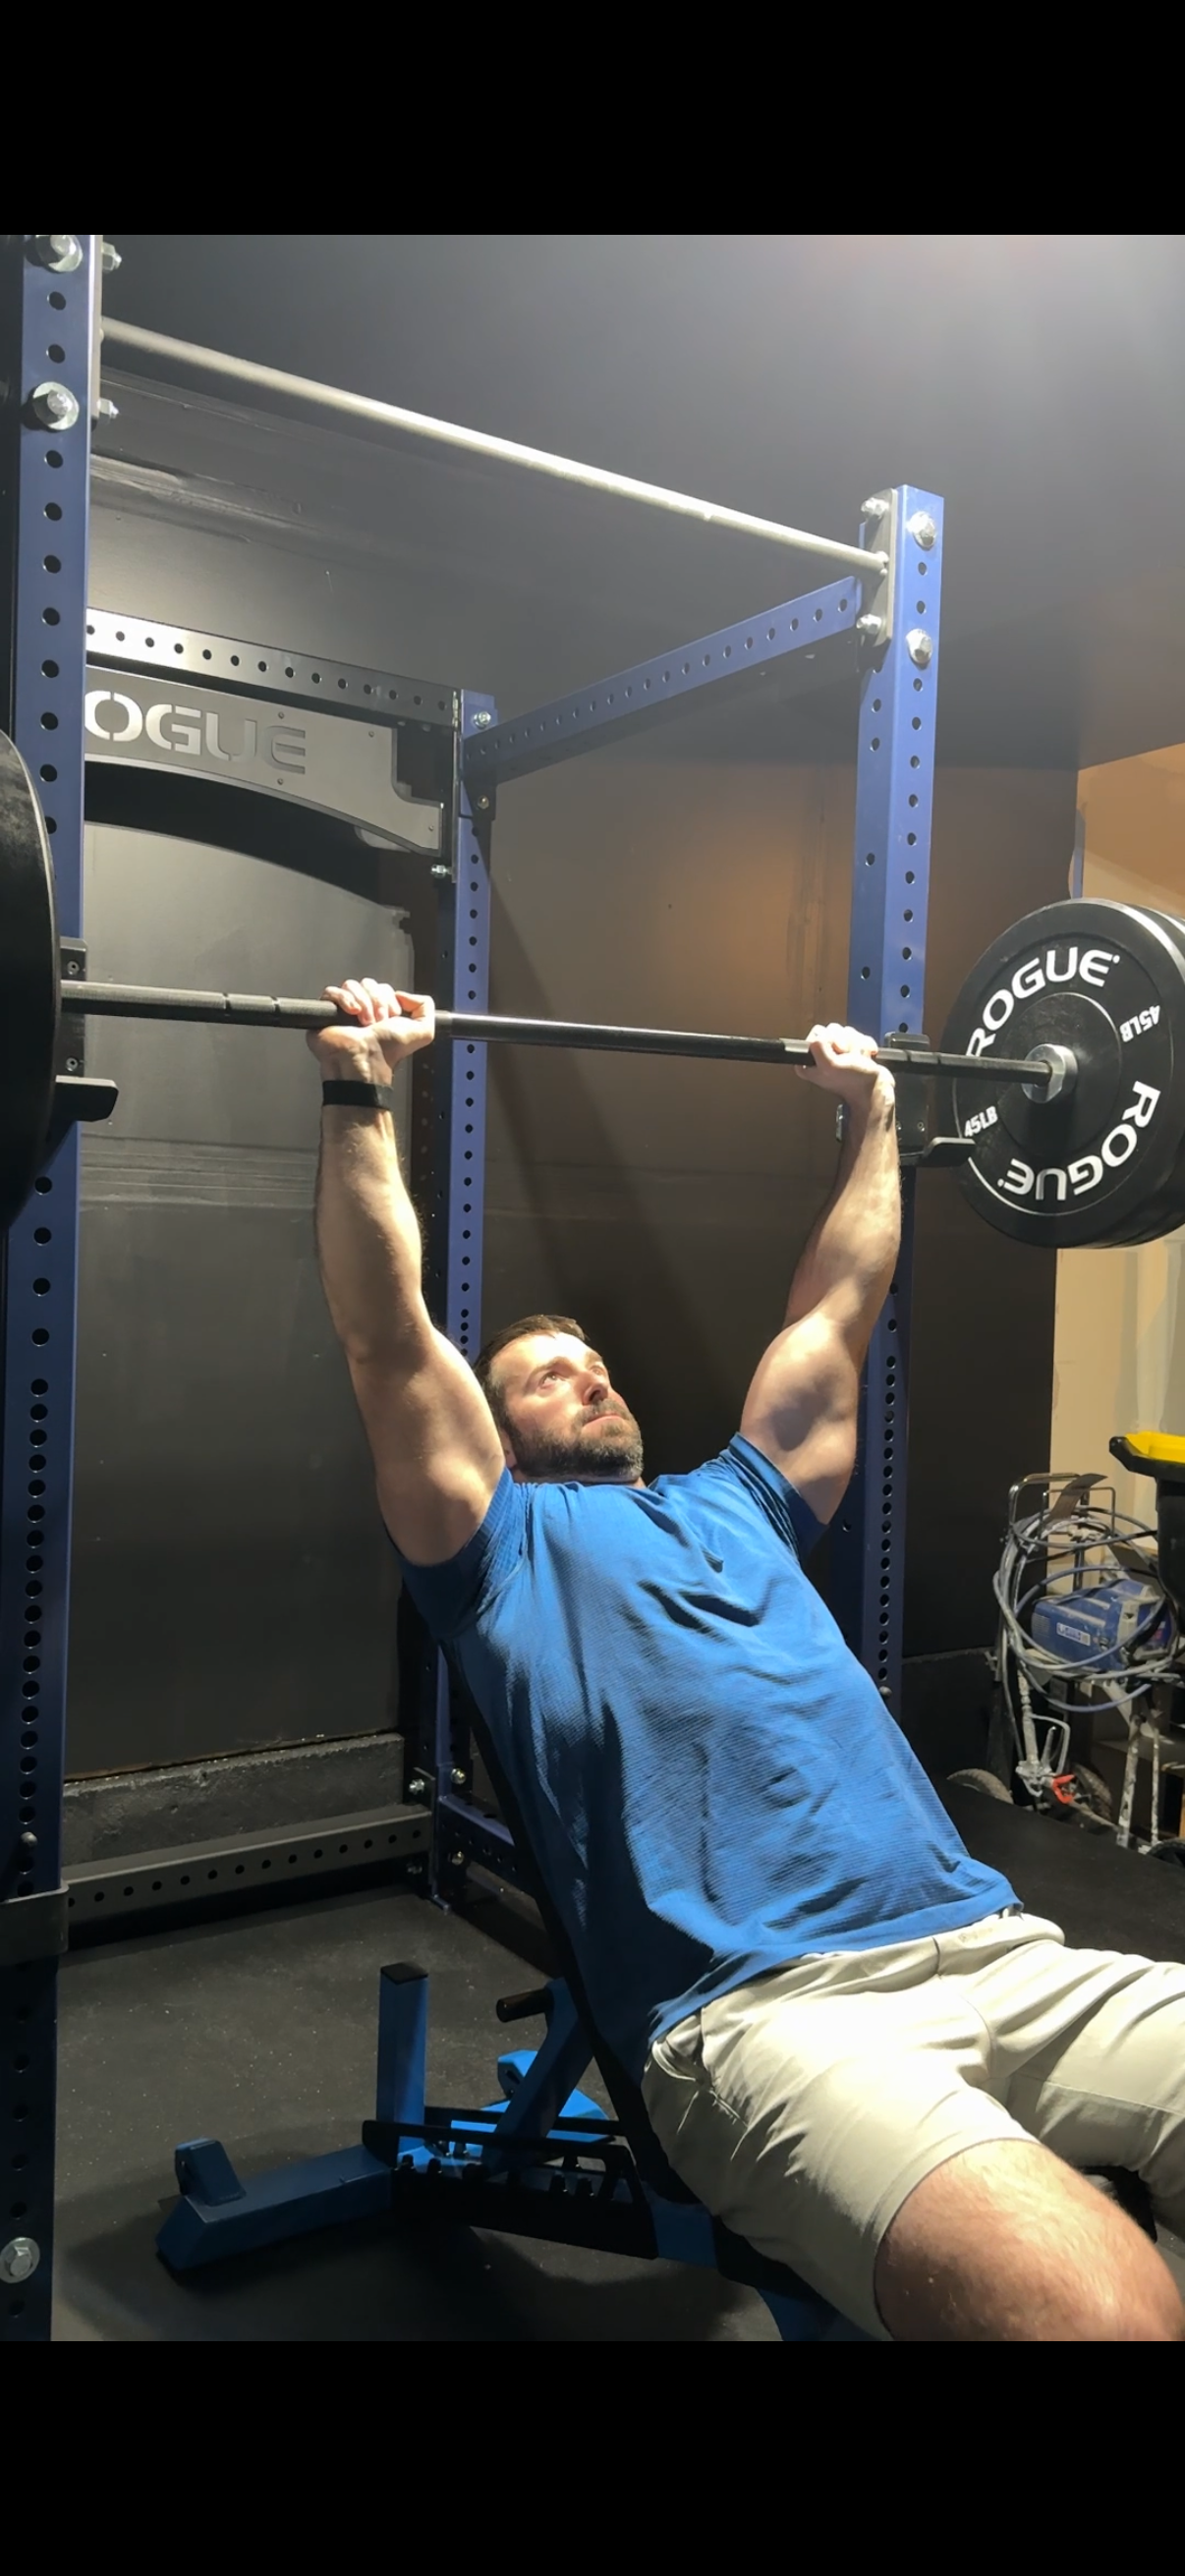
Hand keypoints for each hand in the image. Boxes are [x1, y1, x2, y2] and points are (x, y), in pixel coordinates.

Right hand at [307, 981, 435, 1081]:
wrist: (363, 1062)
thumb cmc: (387, 1052)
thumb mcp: (423, 1032)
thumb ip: (425, 1008)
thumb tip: (404, 994)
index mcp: (382, 1014)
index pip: (384, 988)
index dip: (389, 999)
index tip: (390, 1018)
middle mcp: (363, 1010)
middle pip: (369, 983)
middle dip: (376, 1001)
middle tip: (377, 1023)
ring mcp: (343, 1011)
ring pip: (351, 985)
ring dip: (362, 1002)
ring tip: (363, 1022)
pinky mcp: (325, 1012)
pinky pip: (331, 992)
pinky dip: (343, 999)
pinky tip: (350, 1013)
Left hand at [797, 1023, 893, 1109]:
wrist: (875, 1089)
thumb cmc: (853, 1082)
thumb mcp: (829, 1066)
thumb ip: (818, 1047)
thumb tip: (820, 1036)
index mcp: (809, 1062)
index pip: (816, 1034)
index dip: (829, 1040)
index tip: (836, 1053)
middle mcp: (821, 1056)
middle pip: (832, 1031)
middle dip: (845, 1042)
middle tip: (848, 1058)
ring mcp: (838, 1053)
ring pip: (847, 1033)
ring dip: (856, 1046)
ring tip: (857, 1060)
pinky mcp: (852, 1051)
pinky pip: (859, 1036)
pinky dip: (865, 1046)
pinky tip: (865, 1058)